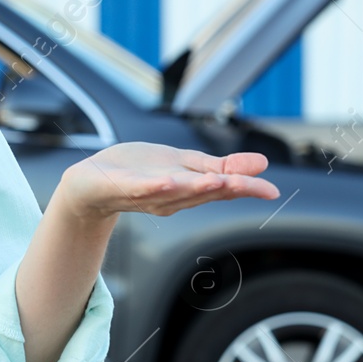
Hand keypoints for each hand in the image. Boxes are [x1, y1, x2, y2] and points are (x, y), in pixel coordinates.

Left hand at [56, 142, 280, 221]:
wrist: (90, 184)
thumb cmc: (138, 172)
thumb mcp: (184, 164)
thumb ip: (221, 166)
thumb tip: (263, 163)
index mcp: (189, 189)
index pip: (222, 188)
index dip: (246, 189)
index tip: (271, 190)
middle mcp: (173, 198)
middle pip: (204, 192)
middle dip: (228, 188)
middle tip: (254, 186)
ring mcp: (148, 195)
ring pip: (177, 192)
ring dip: (198, 188)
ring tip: (219, 182)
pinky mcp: (123, 188)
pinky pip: (141, 189)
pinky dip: (155, 187)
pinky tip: (168, 181)